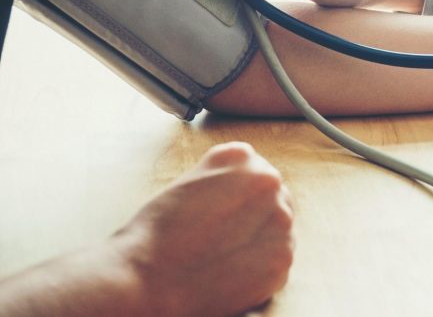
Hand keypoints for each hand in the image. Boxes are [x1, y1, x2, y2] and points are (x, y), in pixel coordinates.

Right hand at [114, 142, 294, 315]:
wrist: (146, 279)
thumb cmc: (157, 234)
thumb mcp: (190, 182)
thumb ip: (224, 178)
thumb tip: (242, 190)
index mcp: (241, 157)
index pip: (256, 172)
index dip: (240, 197)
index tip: (225, 212)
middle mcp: (268, 181)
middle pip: (273, 198)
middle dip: (256, 216)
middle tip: (224, 237)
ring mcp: (280, 220)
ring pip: (278, 229)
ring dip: (259, 241)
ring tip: (223, 255)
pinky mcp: (282, 257)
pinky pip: (278, 259)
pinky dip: (260, 268)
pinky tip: (231, 272)